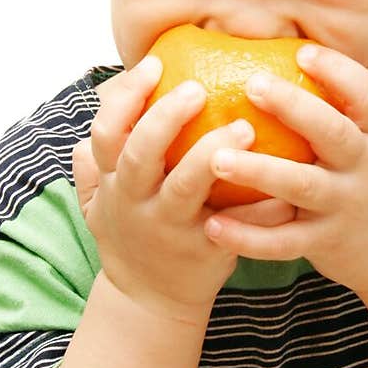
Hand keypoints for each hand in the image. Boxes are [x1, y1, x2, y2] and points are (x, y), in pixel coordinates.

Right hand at [72, 56, 295, 320]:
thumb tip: (83, 136)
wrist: (149, 303)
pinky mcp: (203, 252)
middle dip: (164, 119)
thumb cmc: (134, 239)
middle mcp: (136, 203)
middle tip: (198, 88)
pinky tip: (284, 185)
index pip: (107, 133)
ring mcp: (169, 228)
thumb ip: (93, 173)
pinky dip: (260, 207)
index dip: (125, 98)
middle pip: (140, 154)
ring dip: (210, 155)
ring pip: (184, 188)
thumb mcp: (100, 209)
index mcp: (115, 183)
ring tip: (244, 128)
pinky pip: (235, 225)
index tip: (154, 64)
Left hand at [202, 44, 367, 299]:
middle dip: (293, 107)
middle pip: (331, 134)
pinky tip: (211, 224)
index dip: (340, 73)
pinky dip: (246, 238)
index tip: (302, 52)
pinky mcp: (321, 243)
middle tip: (251, 83)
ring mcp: (341, 208)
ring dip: (257, 171)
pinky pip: (281, 242)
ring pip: (298, 188)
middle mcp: (363, 170)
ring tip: (215, 158)